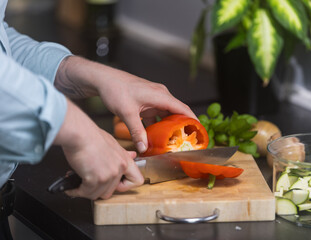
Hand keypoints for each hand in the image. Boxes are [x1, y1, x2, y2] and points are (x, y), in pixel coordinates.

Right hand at [54, 99, 143, 199]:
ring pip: (98, 194)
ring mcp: (109, 174)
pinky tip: (73, 186)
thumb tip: (133, 155)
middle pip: (111, 191)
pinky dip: (77, 191)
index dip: (125, 185)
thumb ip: (122, 153)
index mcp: (125, 159)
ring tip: (79, 183)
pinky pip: (86, 193)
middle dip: (98, 189)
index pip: (137, 181)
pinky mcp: (96, 178)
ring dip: (86, 191)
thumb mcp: (112, 143)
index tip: (115, 184)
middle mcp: (120, 168)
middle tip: (90, 181)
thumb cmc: (91, 136)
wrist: (79, 133)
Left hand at [55, 56, 196, 152]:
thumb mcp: (127, 113)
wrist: (103, 80)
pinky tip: (156, 138)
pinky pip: (157, 116)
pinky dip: (158, 126)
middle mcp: (160, 96)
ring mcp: (154, 99)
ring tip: (173, 143)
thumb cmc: (116, 89)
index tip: (200, 132)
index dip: (193, 120)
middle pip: (177, 113)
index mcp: (160, 95)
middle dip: (183, 127)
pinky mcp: (147, 103)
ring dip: (170, 128)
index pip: (183, 108)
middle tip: (187, 142)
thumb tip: (144, 147)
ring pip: (167, 115)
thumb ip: (137, 132)